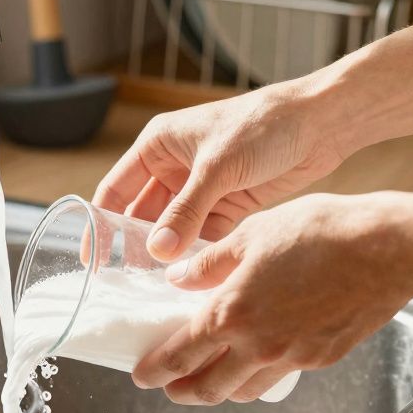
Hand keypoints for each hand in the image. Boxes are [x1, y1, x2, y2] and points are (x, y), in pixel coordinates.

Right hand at [93, 81, 350, 261]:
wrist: (320, 124)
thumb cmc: (263, 126)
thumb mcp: (217, 168)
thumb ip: (185, 211)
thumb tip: (157, 251)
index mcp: (158, 146)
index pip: (116, 190)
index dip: (100, 224)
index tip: (92, 259)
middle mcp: (174, 168)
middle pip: (142, 215)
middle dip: (134, 246)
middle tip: (125, 283)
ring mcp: (200, 189)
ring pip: (172, 230)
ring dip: (167, 255)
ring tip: (155, 288)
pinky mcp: (228, 205)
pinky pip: (202, 237)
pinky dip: (196, 255)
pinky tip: (191, 279)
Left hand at [131, 192, 412, 404]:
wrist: (386, 249)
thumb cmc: (319, 232)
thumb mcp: (251, 234)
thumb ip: (208, 263)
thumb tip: (175, 277)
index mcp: (231, 313)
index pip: (180, 355)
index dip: (156, 369)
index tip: (142, 375)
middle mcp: (258, 345)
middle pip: (209, 387)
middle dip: (184, 392)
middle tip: (170, 389)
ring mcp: (293, 357)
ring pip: (245, 389)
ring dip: (222, 390)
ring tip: (212, 380)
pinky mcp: (322, 358)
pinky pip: (281, 374)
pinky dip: (262, 373)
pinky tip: (260, 357)